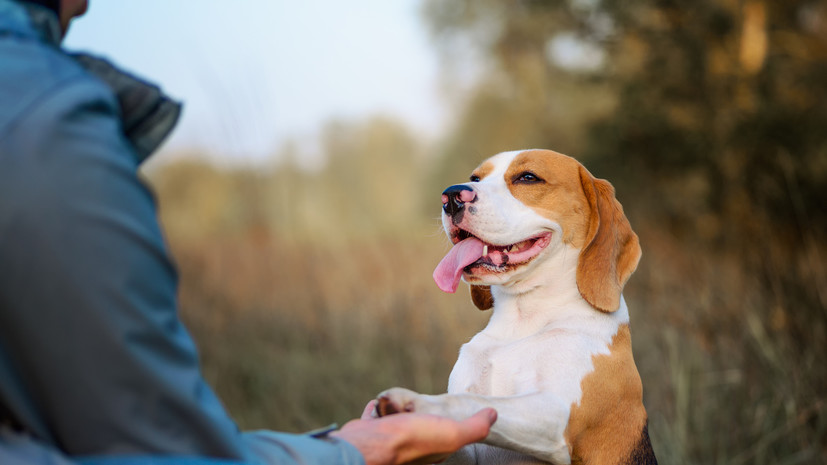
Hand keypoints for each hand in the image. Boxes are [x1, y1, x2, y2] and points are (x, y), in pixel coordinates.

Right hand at [331, 400, 496, 464]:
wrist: (370, 444)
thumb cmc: (412, 440)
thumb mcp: (453, 434)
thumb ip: (476, 427)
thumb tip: (494, 414)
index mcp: (433, 452)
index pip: (446, 439)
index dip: (450, 427)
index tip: (450, 415)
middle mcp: (411, 450)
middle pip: (419, 429)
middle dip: (419, 417)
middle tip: (422, 407)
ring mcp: (389, 441)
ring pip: (396, 422)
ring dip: (397, 411)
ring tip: (400, 403)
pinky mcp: (371, 432)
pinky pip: (375, 417)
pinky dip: (376, 410)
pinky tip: (378, 404)